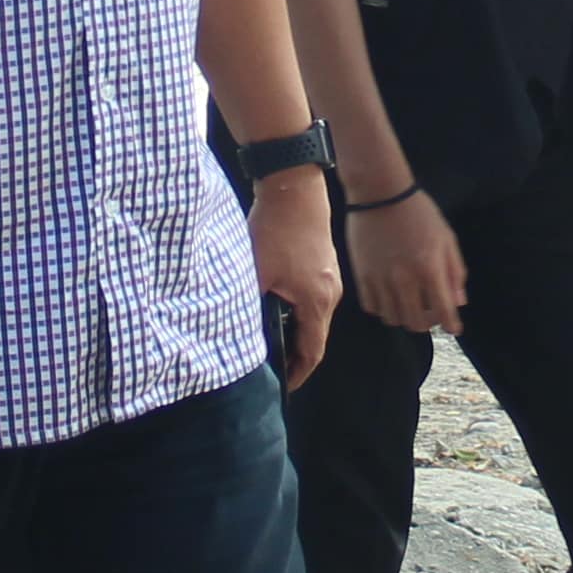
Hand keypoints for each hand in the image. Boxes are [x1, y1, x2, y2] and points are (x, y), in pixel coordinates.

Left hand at [251, 166, 340, 389]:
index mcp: (317, 302)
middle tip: (274, 369)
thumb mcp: (255, 274)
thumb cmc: (275, 228)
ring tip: (273, 342)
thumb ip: (251, 308)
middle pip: (316, 337)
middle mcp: (331, 294)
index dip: (298, 374)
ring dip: (296, 333)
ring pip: (315, 318)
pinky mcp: (324, 265)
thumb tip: (242, 335)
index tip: (283, 386)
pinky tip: (278, 308)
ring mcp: (330, 278)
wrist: (294, 186)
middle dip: (296, 356)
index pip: (312, 352)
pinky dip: (299, 312)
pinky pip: (314, 299)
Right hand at [348, 184, 466, 334]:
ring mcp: (381, 279)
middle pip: (416, 323)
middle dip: (428, 324)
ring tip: (410, 305)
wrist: (380, 193)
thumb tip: (459, 301)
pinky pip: (372, 307)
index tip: (454, 329)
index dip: (451, 324)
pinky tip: (390, 297)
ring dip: (405, 317)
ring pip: (393, 319)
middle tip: (431, 314)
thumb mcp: (447, 238)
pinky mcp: (362, 275)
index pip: (444, 311)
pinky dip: (383, 309)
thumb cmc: (418, 212)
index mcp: (430, 268)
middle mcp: (405, 279)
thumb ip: (455, 272)